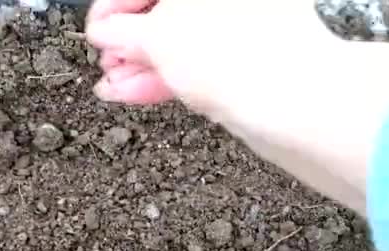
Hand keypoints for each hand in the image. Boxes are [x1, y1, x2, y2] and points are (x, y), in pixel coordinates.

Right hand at [85, 0, 337, 112]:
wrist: (292, 102)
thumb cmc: (231, 54)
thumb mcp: (157, 36)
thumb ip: (122, 32)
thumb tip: (106, 32)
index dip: (113, 7)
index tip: (96, 31)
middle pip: (165, 10)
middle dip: (127, 41)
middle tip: (106, 61)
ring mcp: (243, 24)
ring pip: (181, 40)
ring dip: (142, 64)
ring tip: (113, 85)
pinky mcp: (249, 58)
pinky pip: (199, 62)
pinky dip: (167, 77)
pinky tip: (135, 92)